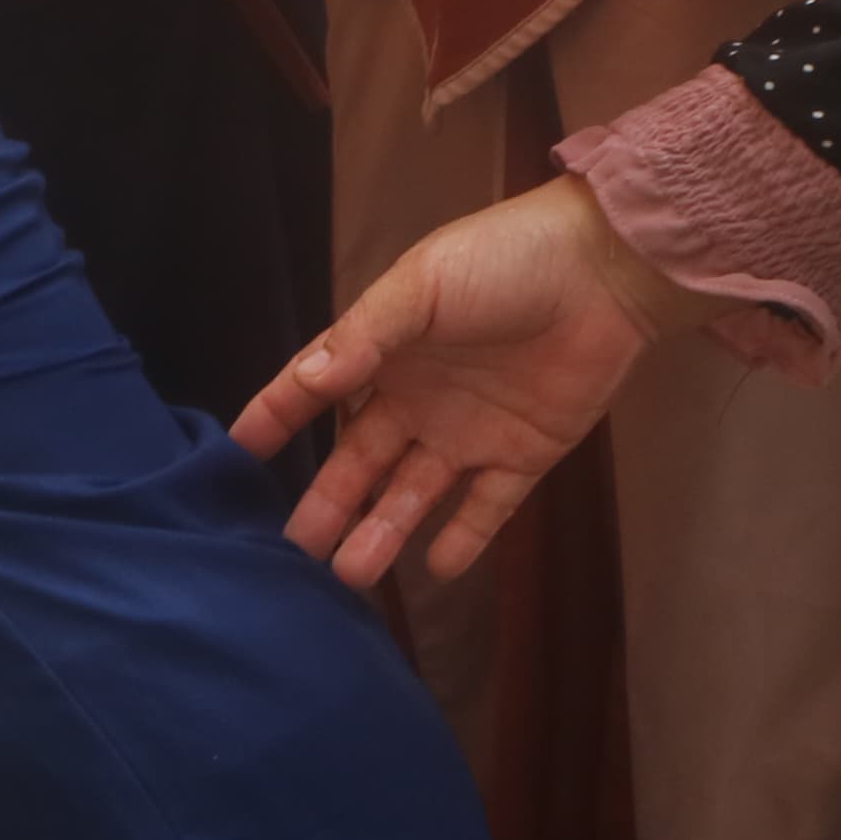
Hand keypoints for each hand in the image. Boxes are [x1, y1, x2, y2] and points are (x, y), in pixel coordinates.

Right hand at [233, 176, 714, 585]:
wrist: (604, 272)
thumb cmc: (503, 264)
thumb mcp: (422, 287)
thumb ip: (367, 337)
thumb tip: (307, 379)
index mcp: (385, 351)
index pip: (316, 391)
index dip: (276, 417)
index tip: (235, 454)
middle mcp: (417, 399)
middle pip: (361, 460)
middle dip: (328, 502)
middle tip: (294, 550)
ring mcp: (469, 432)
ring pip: (413, 493)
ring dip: (383, 532)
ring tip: (350, 576)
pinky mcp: (524, 456)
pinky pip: (487, 507)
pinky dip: (463, 538)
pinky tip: (436, 568)